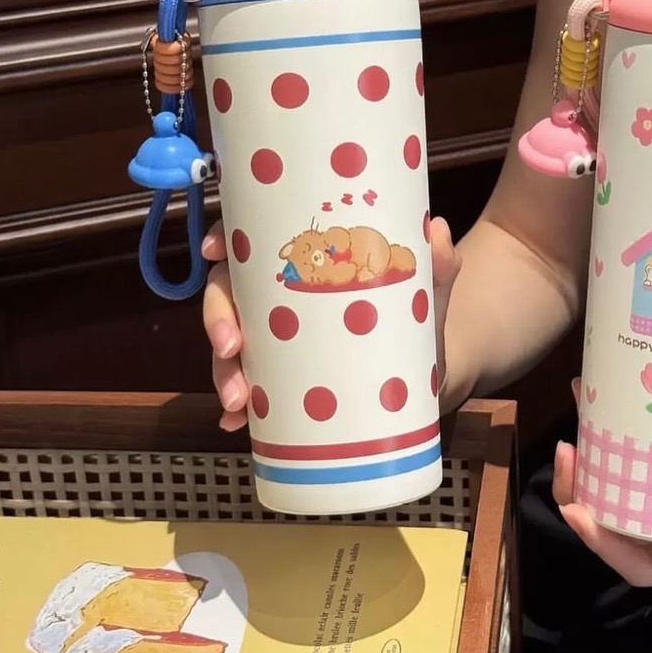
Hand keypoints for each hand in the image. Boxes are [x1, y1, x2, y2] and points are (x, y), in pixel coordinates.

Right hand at [201, 216, 461, 430]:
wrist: (433, 370)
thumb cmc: (419, 313)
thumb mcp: (428, 289)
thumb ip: (436, 263)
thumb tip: (437, 229)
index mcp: (306, 261)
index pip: (251, 240)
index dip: (223, 241)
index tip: (214, 253)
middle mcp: (280, 296)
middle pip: (228, 294)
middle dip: (218, 319)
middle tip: (232, 347)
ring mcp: (277, 338)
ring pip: (230, 345)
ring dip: (223, 371)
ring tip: (238, 400)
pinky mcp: (284, 378)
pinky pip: (249, 389)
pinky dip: (239, 409)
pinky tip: (239, 424)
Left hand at [553, 377, 651, 584]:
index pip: (640, 558)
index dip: (600, 540)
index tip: (574, 503)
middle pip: (624, 513)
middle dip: (586, 489)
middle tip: (568, 451)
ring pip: (630, 472)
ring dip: (598, 452)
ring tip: (579, 417)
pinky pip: (648, 432)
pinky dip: (623, 415)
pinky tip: (604, 387)